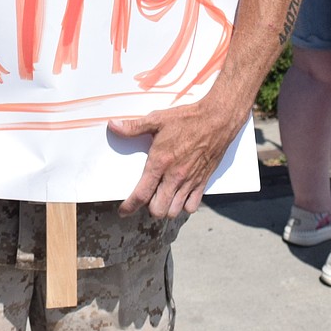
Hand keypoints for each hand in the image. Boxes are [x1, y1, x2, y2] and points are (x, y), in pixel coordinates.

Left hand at [108, 94, 242, 219]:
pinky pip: (192, 207)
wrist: (217, 119)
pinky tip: (180, 195)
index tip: (124, 210)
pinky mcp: (203, 182)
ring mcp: (189, 181)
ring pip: (173, 211)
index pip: (141, 194)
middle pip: (157, 210)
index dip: (129, 206)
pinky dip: (184, 206)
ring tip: (163, 196)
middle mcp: (174, 176)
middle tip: (148, 197)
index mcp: (160, 162)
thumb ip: (134, 126)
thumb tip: (113, 126)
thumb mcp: (158, 119)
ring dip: (166, 207)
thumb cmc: (188, 118)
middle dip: (149, 207)